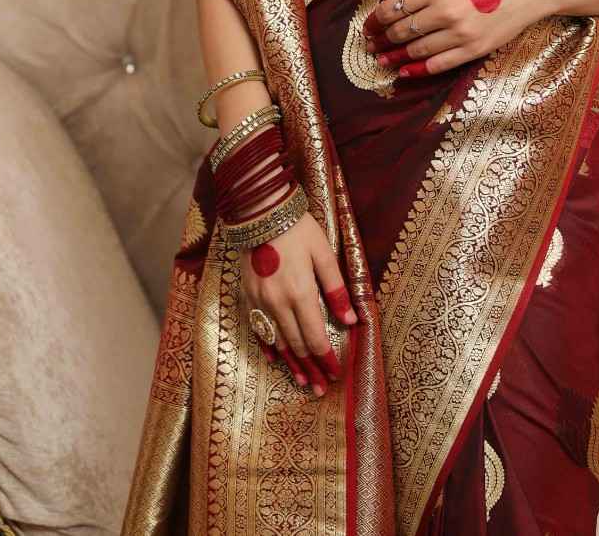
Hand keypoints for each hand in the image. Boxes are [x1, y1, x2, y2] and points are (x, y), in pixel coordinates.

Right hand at [241, 208, 357, 396]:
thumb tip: (351, 320)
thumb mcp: (324, 254)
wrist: (260, 212)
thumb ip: (336, 289)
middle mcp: (278, 302)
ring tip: (303, 381)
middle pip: (297, 344)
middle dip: (312, 367)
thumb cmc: (298, 229)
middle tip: (323, 386)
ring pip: (277, 341)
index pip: (315, 336)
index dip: (326, 358)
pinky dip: (269, 346)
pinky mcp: (248, 295)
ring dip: (292, 364)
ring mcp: (260, 301)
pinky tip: (276, 359)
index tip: (336, 373)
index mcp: (300, 292)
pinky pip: (258, 328)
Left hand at [362, 0, 551, 76]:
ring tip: (383, 59)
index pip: (394, 7)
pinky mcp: (472, 50)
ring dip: (395, 56)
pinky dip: (417, 69)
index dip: (375, 20)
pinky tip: (405, 71)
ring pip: (416, 49)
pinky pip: (437, 64)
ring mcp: (458, 33)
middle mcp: (444, 10)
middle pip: (401, 30)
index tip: (368, 26)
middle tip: (372, 45)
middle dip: (382, 39)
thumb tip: (396, 10)